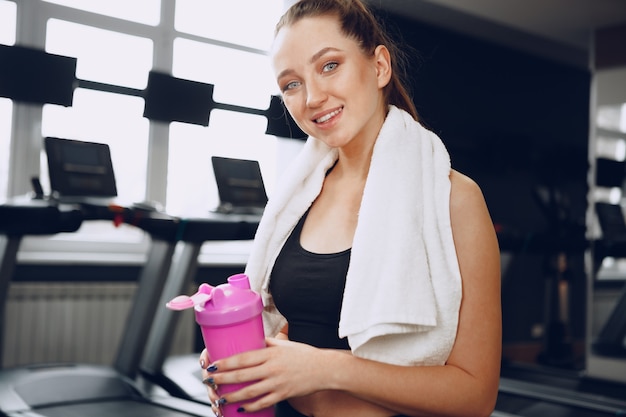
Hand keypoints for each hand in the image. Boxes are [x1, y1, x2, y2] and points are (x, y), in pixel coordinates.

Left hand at [203, 337, 328, 412]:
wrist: (325, 368)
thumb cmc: (305, 355)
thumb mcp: (285, 345)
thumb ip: (268, 343)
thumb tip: (254, 340)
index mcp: (270, 354)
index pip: (243, 358)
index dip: (226, 362)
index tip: (213, 364)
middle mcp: (272, 368)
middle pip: (242, 375)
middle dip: (222, 379)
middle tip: (209, 380)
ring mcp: (277, 383)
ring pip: (249, 392)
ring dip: (232, 396)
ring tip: (220, 398)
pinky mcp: (283, 394)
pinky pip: (263, 403)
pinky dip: (250, 407)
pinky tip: (240, 408)